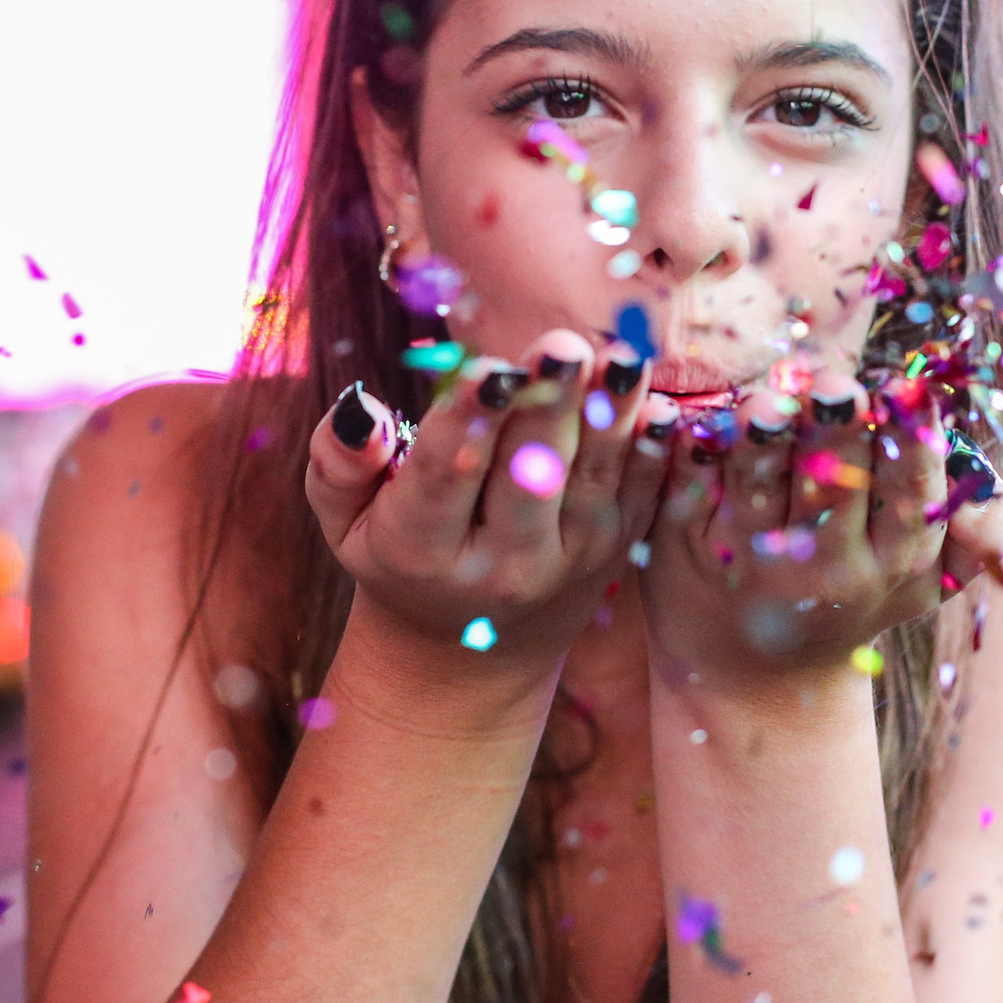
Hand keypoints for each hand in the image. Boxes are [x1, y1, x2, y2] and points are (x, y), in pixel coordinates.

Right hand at [302, 330, 659, 670]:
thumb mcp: (345, 523)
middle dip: (546, 408)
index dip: (467, 423)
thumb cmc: (396, 557)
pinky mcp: (616, 552)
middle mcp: (501, 567)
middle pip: (528, 478)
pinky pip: (641, 497)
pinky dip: (654, 452)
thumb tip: (361, 412)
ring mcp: (569, 562)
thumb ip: (339, 465)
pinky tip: (663, 406)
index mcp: (422, 553)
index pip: (443, 479)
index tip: (486, 368)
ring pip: (593, 482)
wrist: (467, 655)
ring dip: (611, 418)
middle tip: (561, 347)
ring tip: (621, 361)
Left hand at [636, 376, 1002, 690]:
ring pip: (757, 492)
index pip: (911, 500)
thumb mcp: (924, 581)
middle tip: (837, 388)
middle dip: (837, 439)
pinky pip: (688, 491)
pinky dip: (688, 451)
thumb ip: (974, 535)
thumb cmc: (857, 592)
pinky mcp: (686, 547)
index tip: (911, 394)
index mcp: (895, 562)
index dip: (910, 447)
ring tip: (766, 403)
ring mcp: (751, 559)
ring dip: (762, 445)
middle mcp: (824, 568)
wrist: (756, 677)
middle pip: (834, 492)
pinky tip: (689, 415)